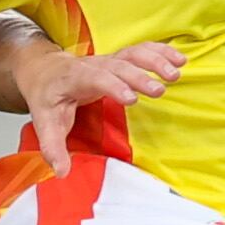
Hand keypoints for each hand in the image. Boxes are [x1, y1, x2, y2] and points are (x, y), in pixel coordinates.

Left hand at [17, 39, 182, 173]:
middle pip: (119, 65)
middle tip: (159, 91)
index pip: (95, 78)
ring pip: (133, 54)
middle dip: (139, 76)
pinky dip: (161, 52)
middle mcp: (94, 64)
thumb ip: (53, 147)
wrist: (44, 70)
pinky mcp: (119, 59)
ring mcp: (108, 59)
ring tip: (175, 73)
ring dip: (155, 60)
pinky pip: (141, 50)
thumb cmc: (47, 96)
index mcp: (75, 77)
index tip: (131, 99)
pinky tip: (180, 59)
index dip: (113, 85)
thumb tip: (61, 173)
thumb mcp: (44, 122)